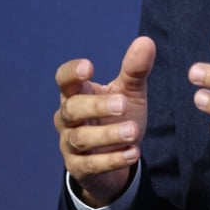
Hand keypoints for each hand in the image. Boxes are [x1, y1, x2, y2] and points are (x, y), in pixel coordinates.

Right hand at [54, 36, 155, 206]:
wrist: (117, 155)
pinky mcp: (79, 168)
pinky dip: (112, 159)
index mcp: (78, 93)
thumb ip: (135, 69)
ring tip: (133, 132)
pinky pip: (91, 165)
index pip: (64, 80)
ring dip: (108, 135)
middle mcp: (68, 118)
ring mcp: (70, 144)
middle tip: (122, 104)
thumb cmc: (118, 115)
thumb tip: (146, 41)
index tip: (88, 68)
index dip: (71, 73)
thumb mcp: (130, 92)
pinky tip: (133, 152)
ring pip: (81, 138)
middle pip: (72, 109)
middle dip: (96, 106)